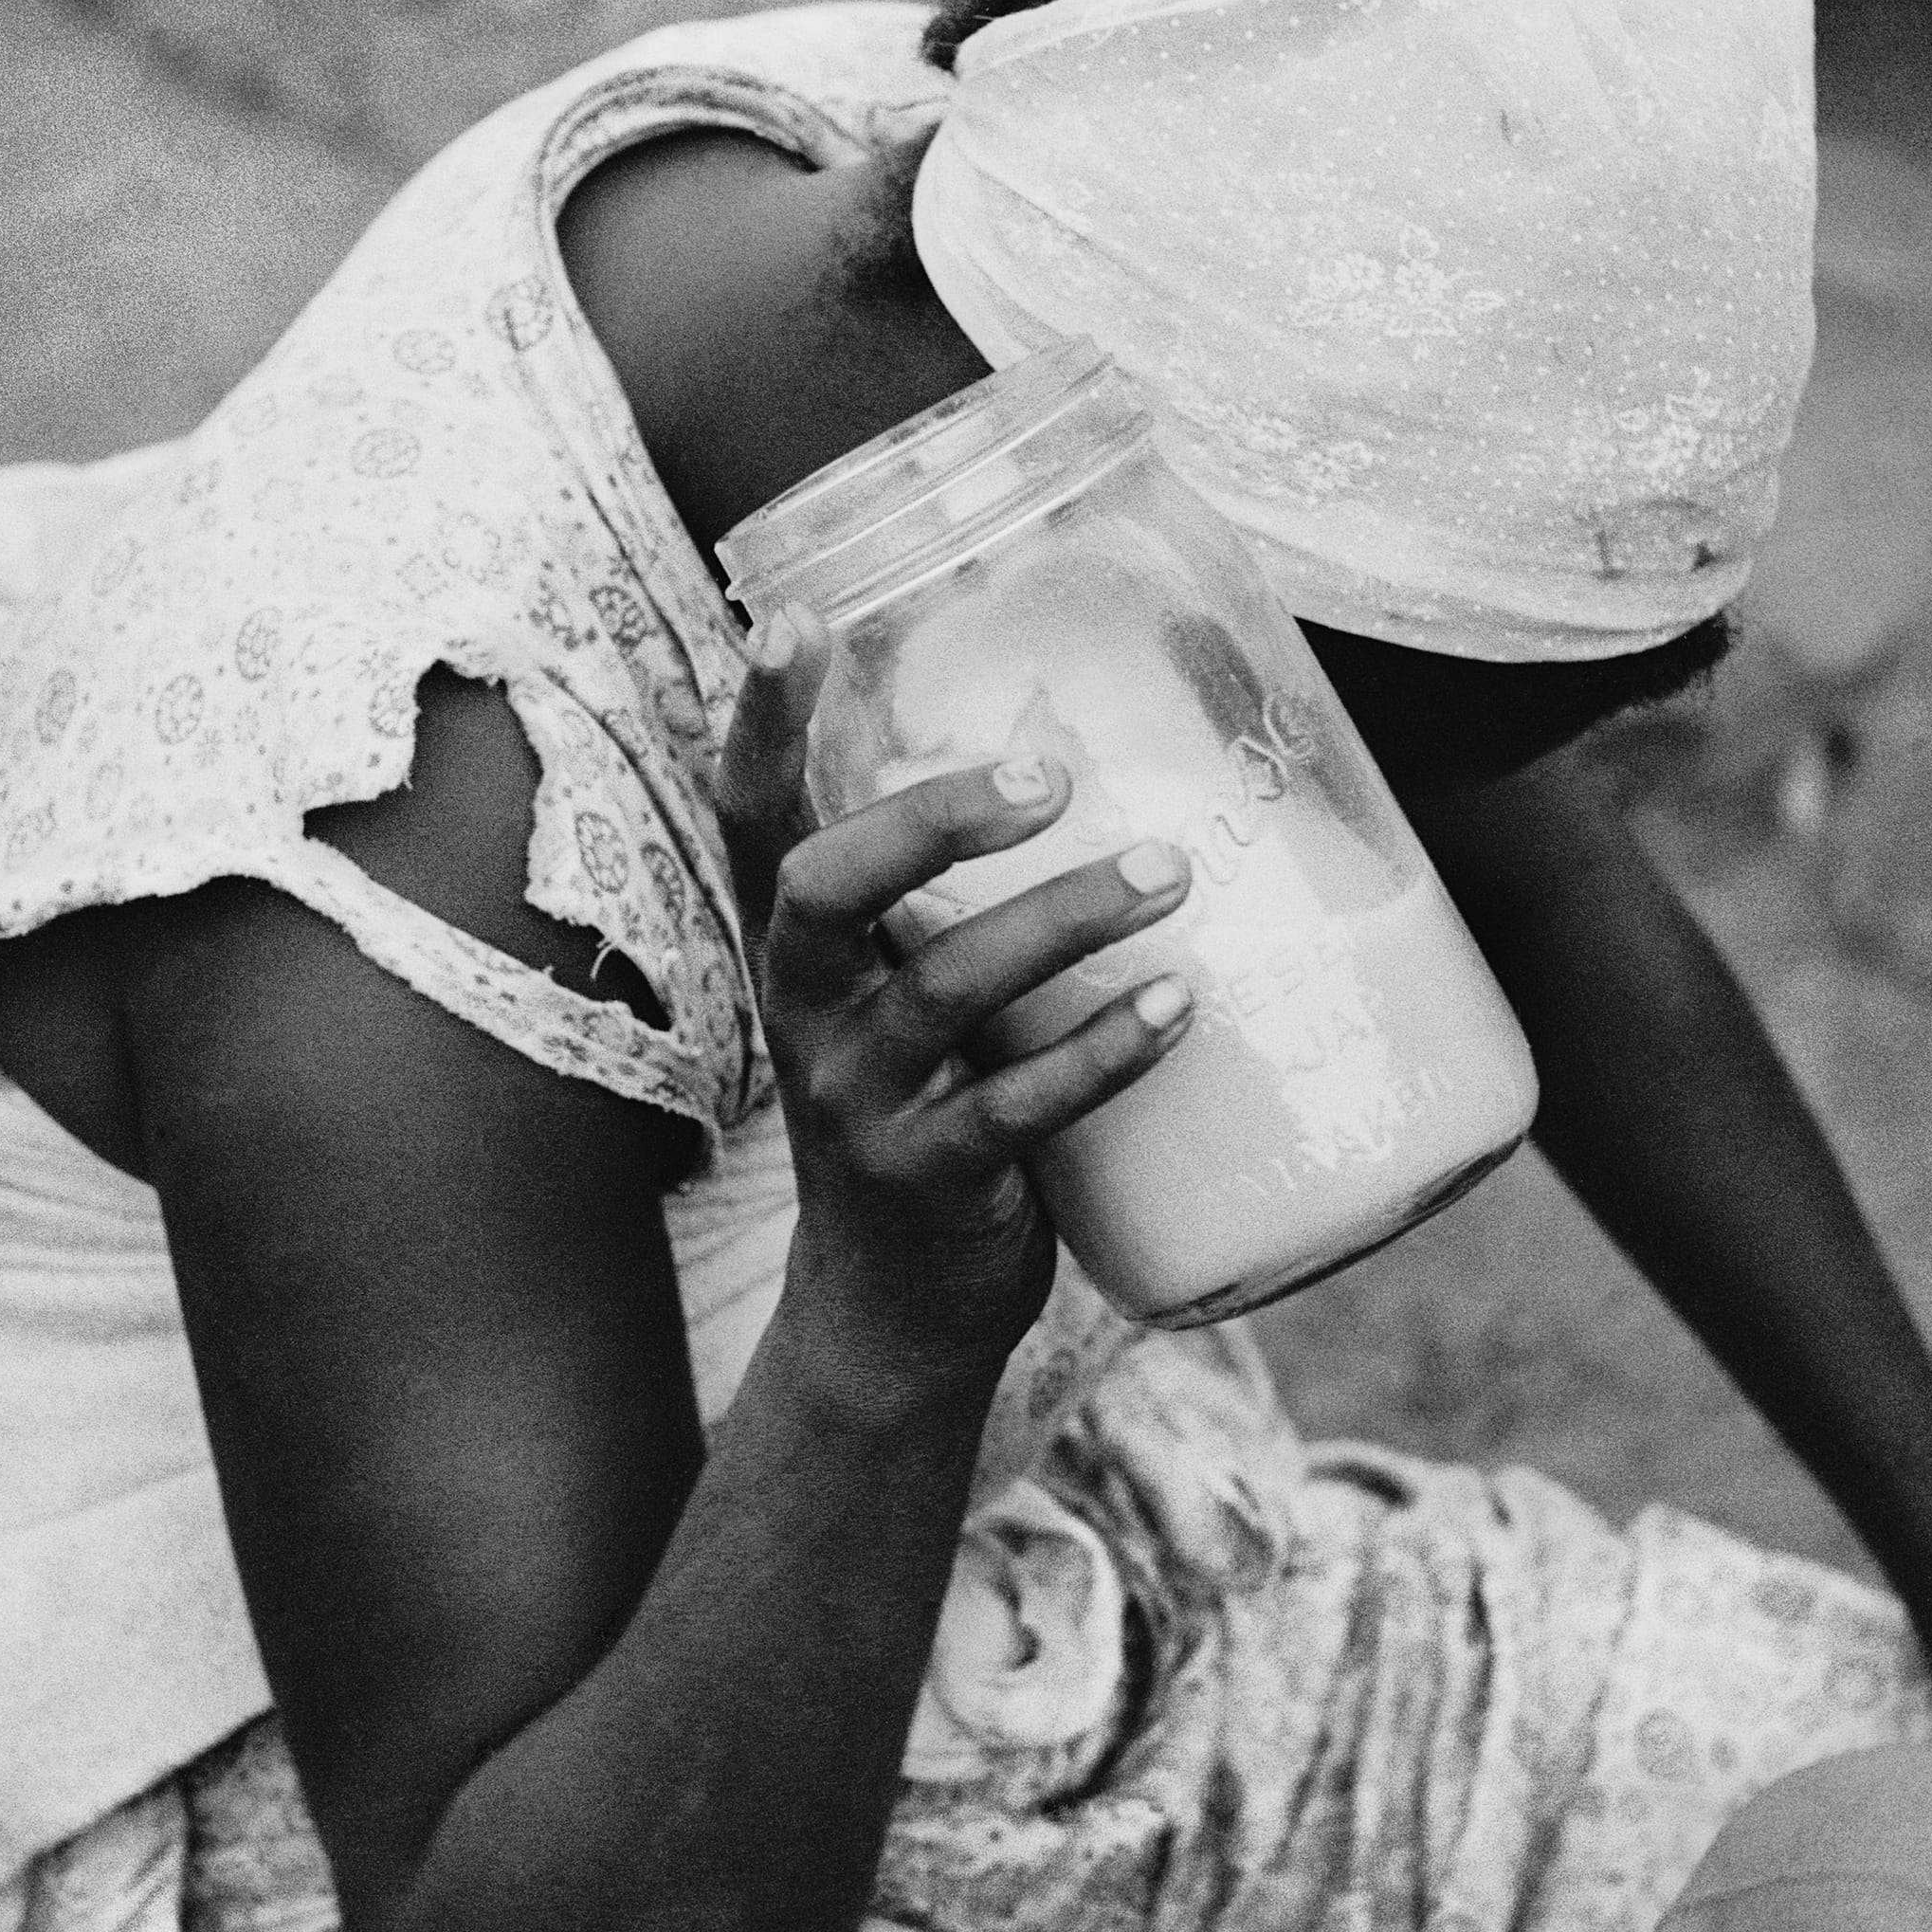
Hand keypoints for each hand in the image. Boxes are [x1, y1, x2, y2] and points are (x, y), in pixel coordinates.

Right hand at [716, 608, 1194, 1368]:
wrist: (891, 1312)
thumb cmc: (919, 1106)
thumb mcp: (894, 992)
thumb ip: (941, 895)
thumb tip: (1069, 737)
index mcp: (795, 948)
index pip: (750, 817)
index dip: (757, 721)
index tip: (792, 619)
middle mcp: (806, 1012)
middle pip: (826, 888)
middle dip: (929, 819)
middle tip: (1047, 775)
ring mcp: (859, 1100)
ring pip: (944, 990)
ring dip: (1061, 920)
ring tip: (1168, 874)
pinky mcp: (930, 1180)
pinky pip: (1016, 1108)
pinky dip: (1103, 1050)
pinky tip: (1181, 1006)